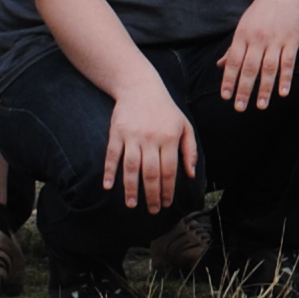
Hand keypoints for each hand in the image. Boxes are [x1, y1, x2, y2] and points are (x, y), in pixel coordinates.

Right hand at [105, 81, 203, 210]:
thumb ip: (189, 150)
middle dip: (152, 195)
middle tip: (153, 210)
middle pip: (151, 173)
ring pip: (131, 167)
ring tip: (131, 205)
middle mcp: (151, 138)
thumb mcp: (184, 126)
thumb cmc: (165, 109)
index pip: (170, 170)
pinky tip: (108, 186)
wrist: (140, 86)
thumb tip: (191, 174)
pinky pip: (112, 155)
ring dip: (131, 188)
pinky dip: (109, 171)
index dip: (168, 190)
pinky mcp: (116, 132)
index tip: (167, 203)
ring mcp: (132, 135)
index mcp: (169, 138)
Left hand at [218, 0, 298, 110]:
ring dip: (264, 88)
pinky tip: (283, 92)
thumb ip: (234, 48)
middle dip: (244, 89)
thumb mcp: (244, 26)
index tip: (226, 97)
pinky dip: (286, 78)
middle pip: (249, 68)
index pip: (233, 61)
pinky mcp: (291, 40)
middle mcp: (257, 39)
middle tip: (240, 108)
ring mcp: (275, 40)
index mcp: (243, 36)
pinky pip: (288, 62)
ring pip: (269, 68)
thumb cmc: (262, 12)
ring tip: (261, 106)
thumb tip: (219, 65)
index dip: (229, 79)